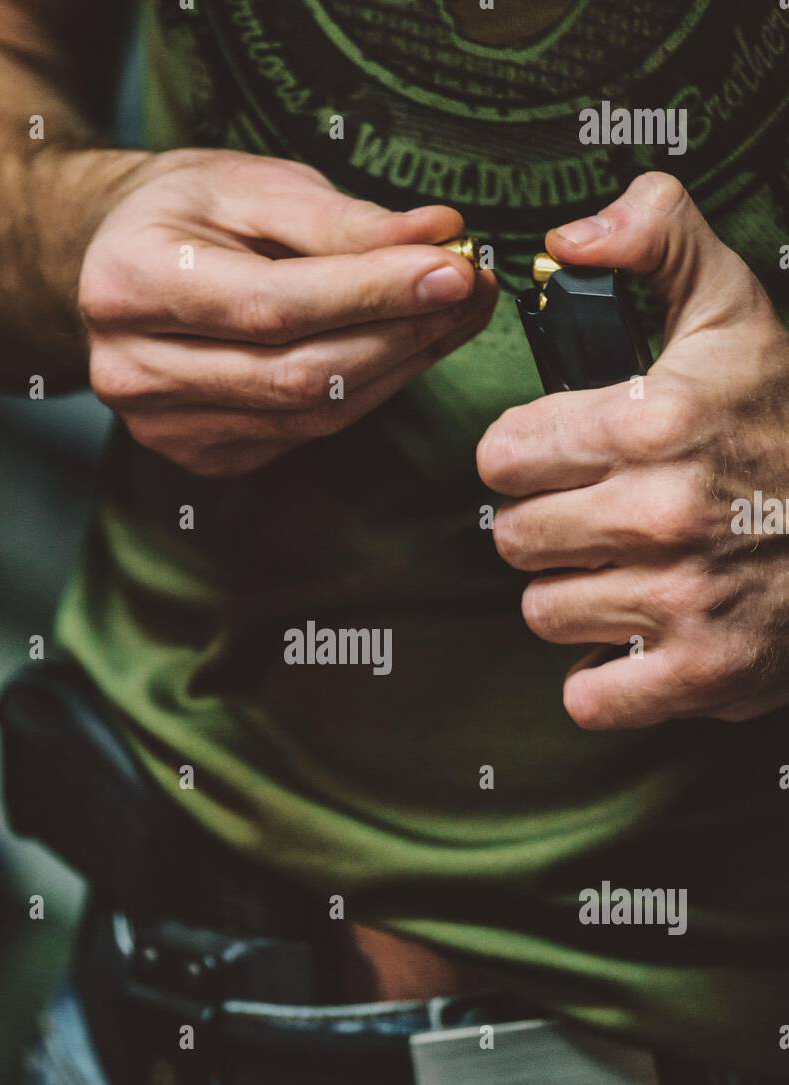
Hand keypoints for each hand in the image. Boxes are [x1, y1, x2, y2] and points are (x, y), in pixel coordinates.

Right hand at [79, 149, 496, 475]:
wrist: (111, 264)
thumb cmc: (186, 213)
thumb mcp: (252, 185)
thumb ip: (341, 220)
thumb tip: (437, 235)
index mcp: (130, 284)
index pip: (273, 306)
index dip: (372, 294)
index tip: (453, 268)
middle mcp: (133, 370)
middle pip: (297, 374)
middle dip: (400, 335)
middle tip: (472, 291)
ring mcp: (163, 427)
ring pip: (311, 415)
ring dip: (398, 368)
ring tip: (453, 315)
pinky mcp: (200, 457)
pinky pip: (304, 434)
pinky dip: (366, 393)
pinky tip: (403, 351)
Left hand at [477, 171, 788, 730]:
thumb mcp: (733, 308)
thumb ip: (653, 241)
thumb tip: (572, 235)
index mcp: (656, 422)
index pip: (503, 457)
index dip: (525, 457)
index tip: (560, 457)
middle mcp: (665, 513)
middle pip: (514, 539)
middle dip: (546, 526)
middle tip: (598, 517)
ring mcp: (684, 600)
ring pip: (543, 612)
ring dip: (575, 596)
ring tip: (628, 571)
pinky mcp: (703, 673)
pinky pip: (590, 696)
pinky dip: (606, 677)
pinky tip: (639, 636)